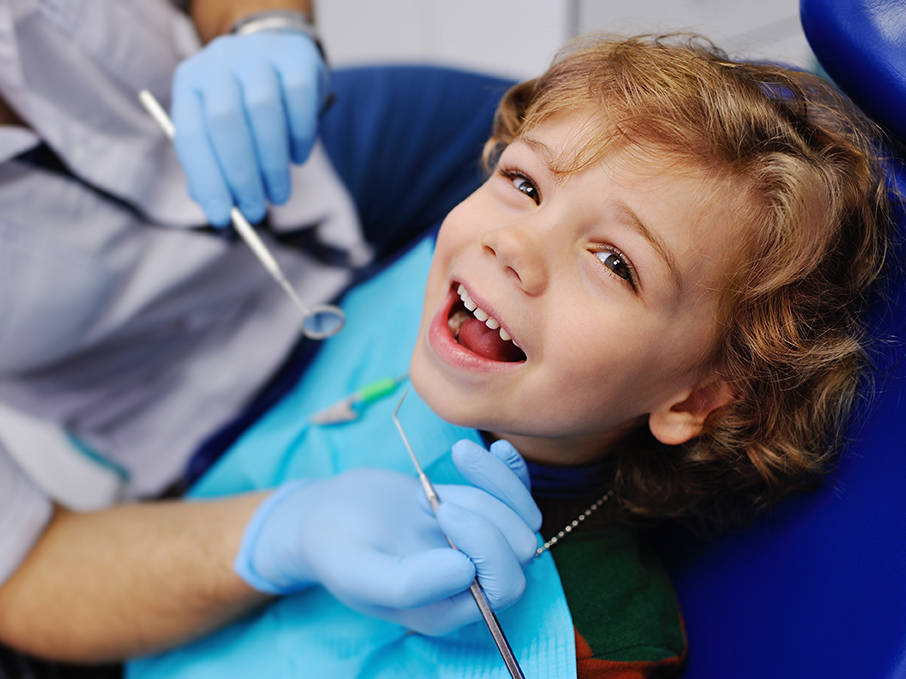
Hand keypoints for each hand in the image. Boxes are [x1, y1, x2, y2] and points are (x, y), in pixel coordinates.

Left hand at [171, 32, 326, 225]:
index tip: (222, 217)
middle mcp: (218, 62)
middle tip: (255, 212)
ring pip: (262, 111)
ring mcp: (257, 54)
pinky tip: (298, 158)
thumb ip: (214, 163)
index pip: (190, 135)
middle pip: (225, 122)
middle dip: (241, 176)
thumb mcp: (221, 128)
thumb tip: (218, 209)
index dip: (206, 180)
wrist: (279, 53)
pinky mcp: (296, 55)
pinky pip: (298, 99)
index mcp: (189, 82)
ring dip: (272, 164)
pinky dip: (300, 137)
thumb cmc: (246, 104)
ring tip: (279, 194)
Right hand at [234, 439, 541, 635]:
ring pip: (523, 517)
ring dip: (493, 483)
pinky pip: (517, 493)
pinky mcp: (479, 512)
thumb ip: (407, 584)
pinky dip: (512, 469)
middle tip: (427, 496)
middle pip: (520, 548)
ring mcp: (479, 545)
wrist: (327, 515)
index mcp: (449, 609)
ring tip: (445, 469)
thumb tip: (467, 572)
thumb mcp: (358, 571)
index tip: (442, 509)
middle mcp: (473, 582)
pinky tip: (497, 447)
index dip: (486, 545)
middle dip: (484, 511)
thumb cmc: (336, 548)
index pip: (504, 585)